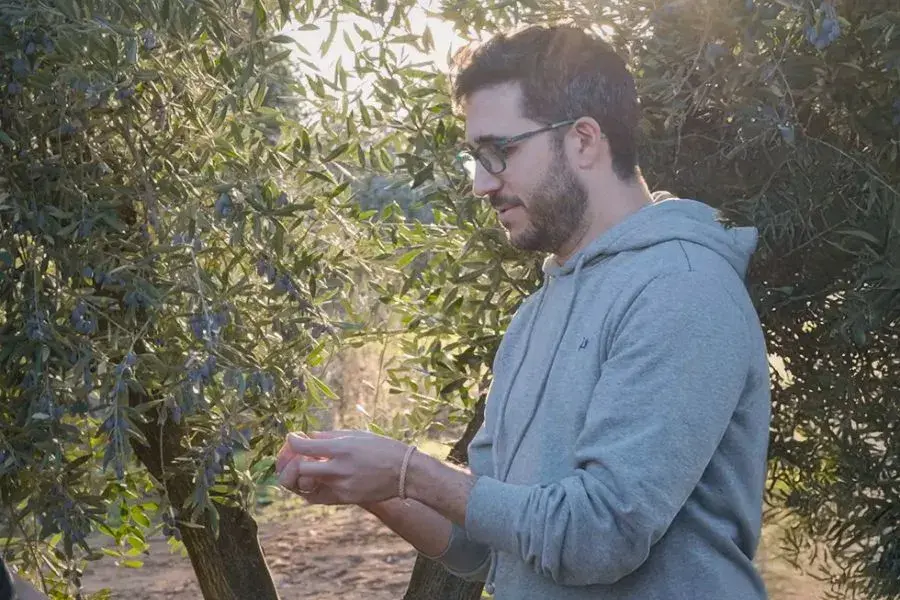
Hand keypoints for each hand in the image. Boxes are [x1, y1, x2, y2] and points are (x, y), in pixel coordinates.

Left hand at [278, 430, 410, 504]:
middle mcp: (339, 470)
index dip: (291, 441)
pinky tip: (310, 480)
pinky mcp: (344, 500)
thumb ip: (328, 437)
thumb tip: (305, 438)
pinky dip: (307, 488)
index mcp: (342, 449)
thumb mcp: (356, 435)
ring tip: (299, 468)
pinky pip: (316, 497)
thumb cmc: (381, 448)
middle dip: (288, 462)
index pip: (303, 447)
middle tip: (290, 455)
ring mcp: (341, 487)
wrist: (404, 472)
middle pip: (298, 470)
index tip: (292, 438)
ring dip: (295, 477)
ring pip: (303, 487)